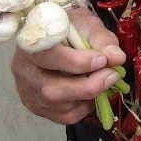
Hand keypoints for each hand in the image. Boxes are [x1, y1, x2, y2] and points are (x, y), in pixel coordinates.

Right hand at [10, 6, 124, 124]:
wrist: (58, 35)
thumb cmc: (71, 28)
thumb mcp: (87, 25)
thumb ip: (102, 40)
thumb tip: (117, 58)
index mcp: (31, 43)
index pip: (47, 57)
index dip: (75, 62)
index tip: (101, 60)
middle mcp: (23, 69)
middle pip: (51, 89)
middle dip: (87, 86)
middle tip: (112, 75)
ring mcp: (27, 91)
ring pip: (58, 105)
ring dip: (88, 97)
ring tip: (104, 81)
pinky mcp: (36, 106)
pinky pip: (62, 116)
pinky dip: (83, 108)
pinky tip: (91, 94)